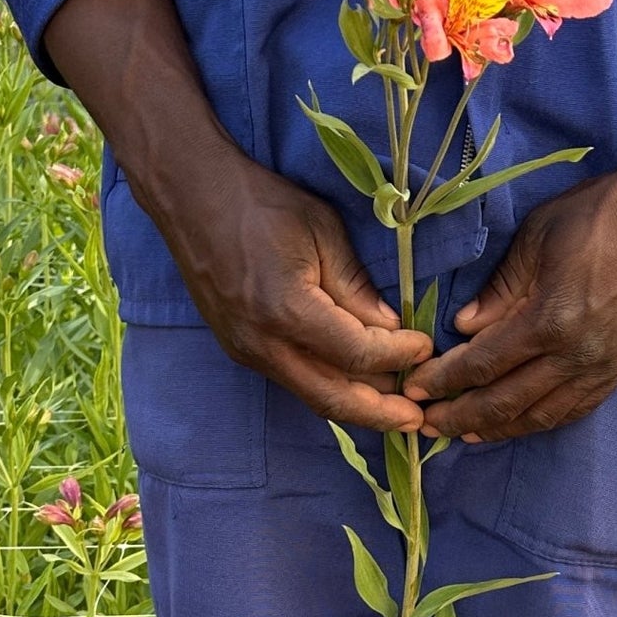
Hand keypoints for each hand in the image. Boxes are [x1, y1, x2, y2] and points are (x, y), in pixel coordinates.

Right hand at [158, 154, 432, 434]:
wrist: (191, 197)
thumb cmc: (261, 203)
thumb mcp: (322, 232)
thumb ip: (356, 286)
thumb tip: (391, 329)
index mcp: (287, 311)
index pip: (356, 354)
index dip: (397, 356)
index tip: (425, 346)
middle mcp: (264, 345)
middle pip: (333, 398)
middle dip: (380, 414)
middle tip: (418, 419)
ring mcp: (248, 352)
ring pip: (312, 395)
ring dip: (357, 407)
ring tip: (395, 411)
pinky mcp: (241, 350)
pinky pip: (295, 381)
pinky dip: (330, 388)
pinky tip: (357, 387)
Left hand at [404, 62, 616, 441]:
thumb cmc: (604, 212)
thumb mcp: (538, 237)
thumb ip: (500, 289)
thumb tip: (464, 327)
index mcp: (551, 320)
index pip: (484, 364)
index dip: (445, 381)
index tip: (416, 389)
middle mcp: (578, 356)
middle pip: (507, 402)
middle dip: (460, 416)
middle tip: (426, 424)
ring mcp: (605, 367)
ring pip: (542, 415)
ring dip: (499, 428)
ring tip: (465, 433)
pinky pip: (575, 408)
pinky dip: (541, 421)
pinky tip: (520, 422)